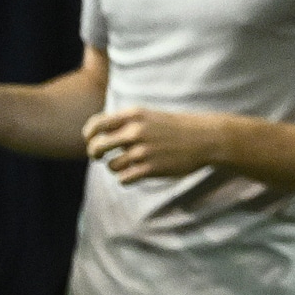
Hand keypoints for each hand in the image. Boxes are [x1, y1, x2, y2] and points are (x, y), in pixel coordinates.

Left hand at [81, 107, 220, 183]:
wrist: (206, 138)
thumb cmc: (177, 128)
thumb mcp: (150, 117)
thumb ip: (125, 124)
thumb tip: (99, 137)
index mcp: (135, 115)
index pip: (96, 125)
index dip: (88, 135)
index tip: (92, 141)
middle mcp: (136, 131)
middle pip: (97, 147)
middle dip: (95, 154)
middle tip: (100, 156)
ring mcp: (143, 151)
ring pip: (111, 165)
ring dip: (116, 167)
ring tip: (129, 164)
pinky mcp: (150, 168)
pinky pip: (123, 179)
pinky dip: (126, 178)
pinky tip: (136, 173)